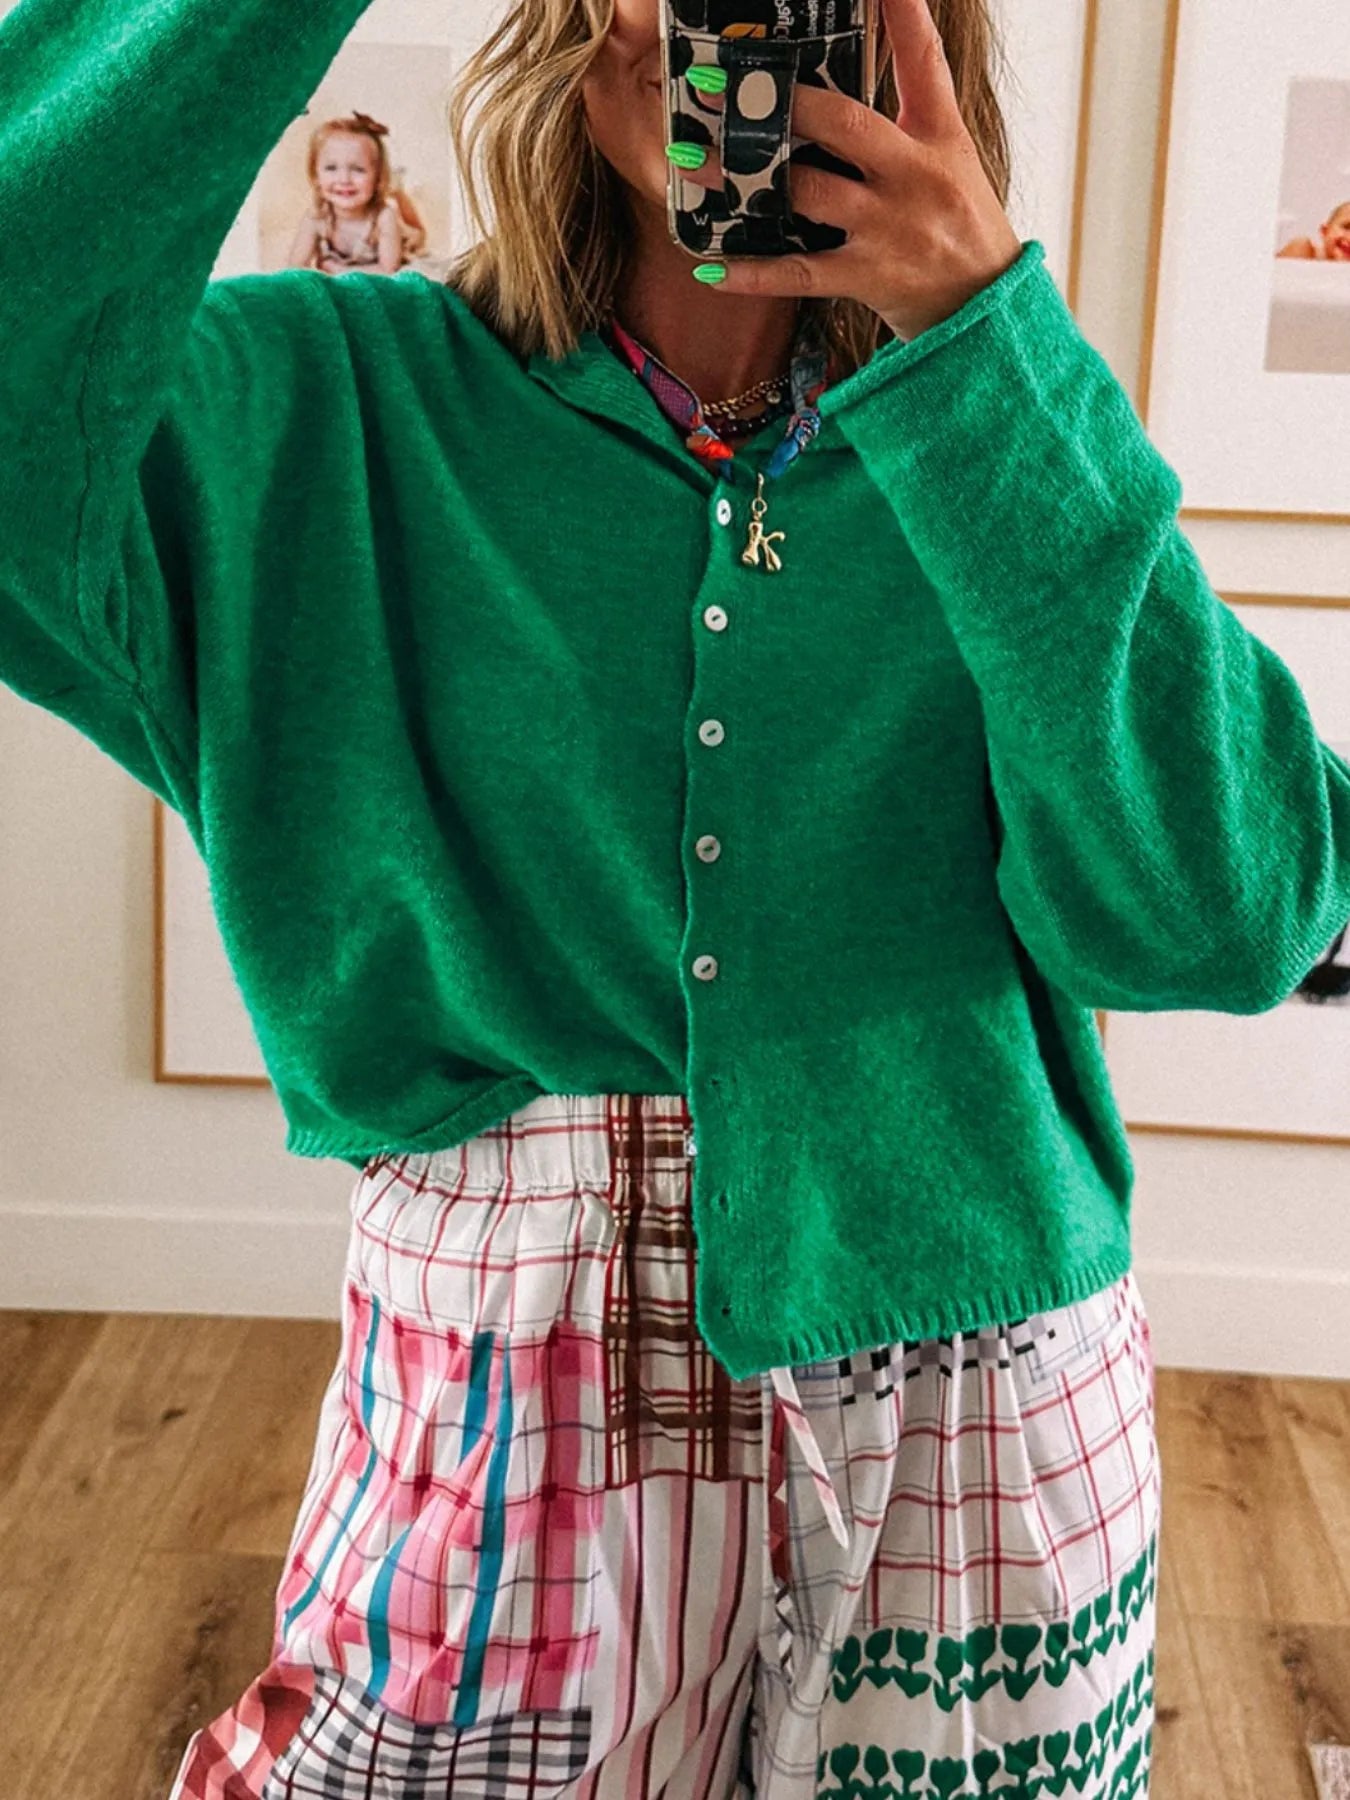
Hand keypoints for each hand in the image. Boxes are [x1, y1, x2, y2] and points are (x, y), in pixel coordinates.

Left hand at [691, 0, 1022, 340]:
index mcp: (939, 137)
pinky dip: (751, 273)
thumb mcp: (949, 159)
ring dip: (744, 177)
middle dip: (783, 103)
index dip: (903, 13)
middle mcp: (914, 176)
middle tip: (724, 84)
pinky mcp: (866, 276)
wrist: (987, 307)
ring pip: (807, 192)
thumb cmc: (960, 225)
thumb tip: (842, 82)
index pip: (924, 61)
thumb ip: (905, 120)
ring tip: (693, 159)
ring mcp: (887, 228)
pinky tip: (711, 266)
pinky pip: (798, 273)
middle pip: (844, 123)